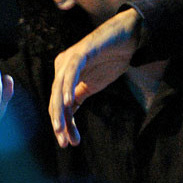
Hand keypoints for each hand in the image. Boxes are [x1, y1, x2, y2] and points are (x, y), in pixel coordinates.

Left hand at [49, 8, 140, 147]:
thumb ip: (78, 97)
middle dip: (59, 123)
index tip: (70, 143)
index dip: (63, 125)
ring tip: (61, 130)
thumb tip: (67, 115)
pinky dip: (67, 88)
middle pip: (55, 101)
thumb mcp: (92, 85)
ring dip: (59, 112)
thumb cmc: (110, 60)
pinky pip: (71, 73)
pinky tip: (67, 102)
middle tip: (64, 143)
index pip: (58, 105)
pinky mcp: (80, 53)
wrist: (128, 39)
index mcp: (63, 76)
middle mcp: (62, 67)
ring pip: (59, 90)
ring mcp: (69, 59)